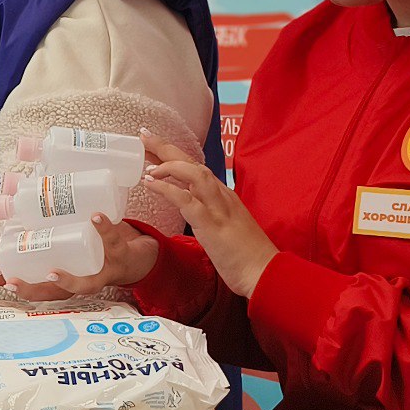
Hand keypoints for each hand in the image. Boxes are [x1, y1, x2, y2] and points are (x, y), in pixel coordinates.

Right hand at [0, 215, 160, 300]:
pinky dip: (105, 229)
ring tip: (51, 272)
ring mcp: (103, 272)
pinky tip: (95, 216)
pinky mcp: (121, 254)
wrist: (140, 253)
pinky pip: (112, 242)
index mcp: (68, 277)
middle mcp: (83, 281)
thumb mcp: (71, 238)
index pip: (37, 289)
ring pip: (86, 283)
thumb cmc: (96, 245)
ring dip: (68, 281)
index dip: (15, 284)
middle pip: (54, 295)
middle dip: (32, 291)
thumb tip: (4, 204)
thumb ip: (43, 226)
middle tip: (11, 282)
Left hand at [140, 129, 276, 297]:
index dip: (174, 155)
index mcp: (224, 196)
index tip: (154, 145)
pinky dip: (167, 189)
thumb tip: (193, 209)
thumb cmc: (246, 255)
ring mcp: (218, 208)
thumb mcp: (226, 227)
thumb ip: (210, 214)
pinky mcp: (212, 224)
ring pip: (193, 174)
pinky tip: (151, 184)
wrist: (265, 273)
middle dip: (167, 147)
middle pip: (192, 163)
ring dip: (168, 165)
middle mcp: (222, 196)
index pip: (196, 167)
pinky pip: (186, 200)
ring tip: (147, 164)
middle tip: (144, 136)